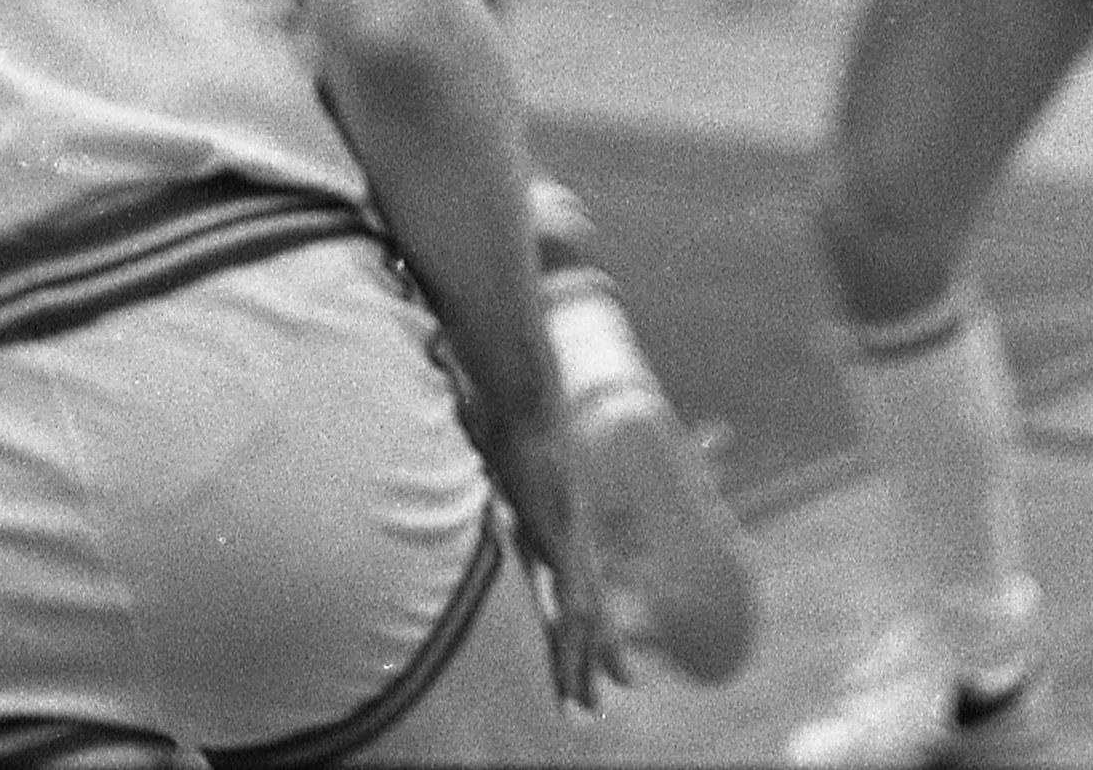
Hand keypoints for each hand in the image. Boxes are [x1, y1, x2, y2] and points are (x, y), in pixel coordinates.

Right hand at [483, 406, 627, 711]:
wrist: (525, 391)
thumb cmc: (509, 408)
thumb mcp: (502, 444)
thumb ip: (493, 455)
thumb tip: (469, 437)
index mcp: (562, 514)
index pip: (582, 573)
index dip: (596, 610)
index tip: (608, 636)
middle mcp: (574, 530)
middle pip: (593, 603)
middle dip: (604, 650)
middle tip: (623, 685)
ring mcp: (570, 535)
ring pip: (584, 616)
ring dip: (584, 662)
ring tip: (590, 702)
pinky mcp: (559, 538)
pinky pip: (567, 603)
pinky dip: (570, 642)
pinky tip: (572, 668)